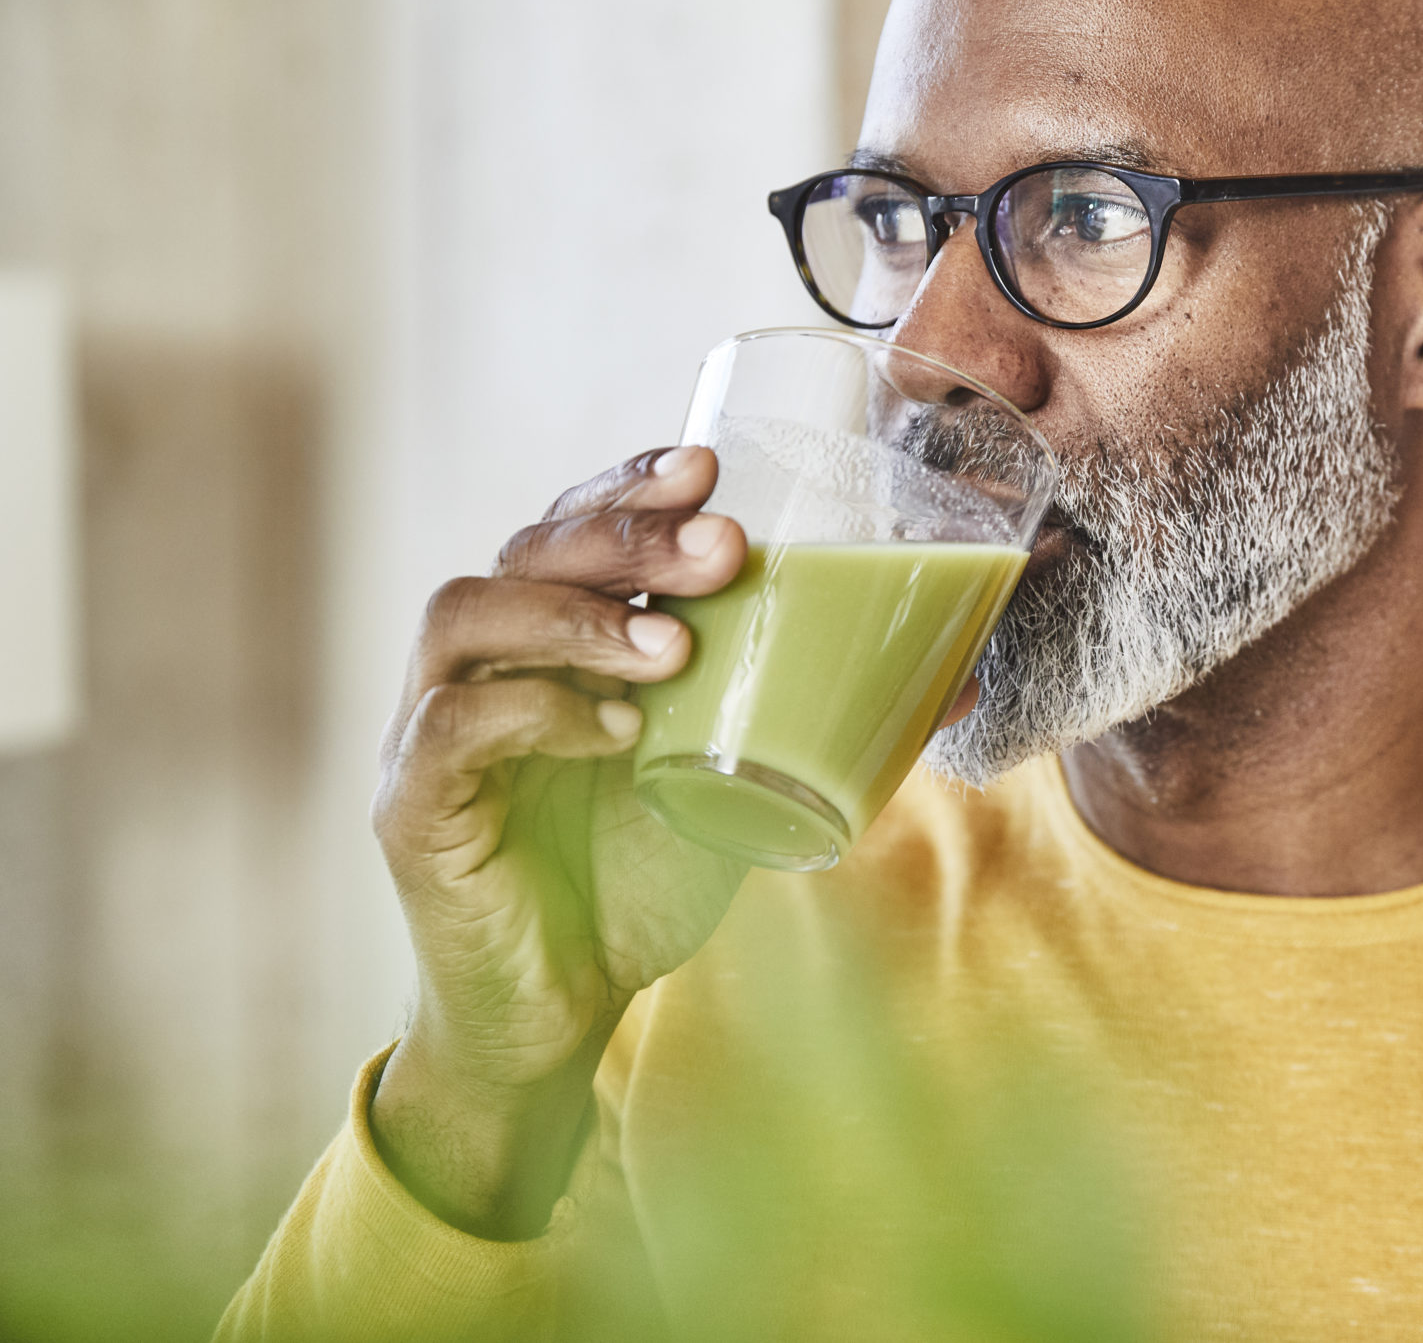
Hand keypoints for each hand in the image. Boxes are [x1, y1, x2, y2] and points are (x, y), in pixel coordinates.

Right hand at [368, 445, 749, 1235]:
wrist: (562, 1009)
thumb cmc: (642, 877)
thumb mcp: (743, 783)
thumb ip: (821, 721)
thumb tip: (960, 680)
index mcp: (554, 638)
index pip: (575, 524)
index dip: (630, 485)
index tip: (709, 465)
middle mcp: (483, 663)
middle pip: (527, 549)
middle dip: (626, 534)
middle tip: (720, 545)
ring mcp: (431, 730)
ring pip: (468, 615)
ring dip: (577, 615)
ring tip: (673, 646)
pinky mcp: (411, 810)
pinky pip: (450, 731)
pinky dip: (532, 713)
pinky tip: (611, 729)